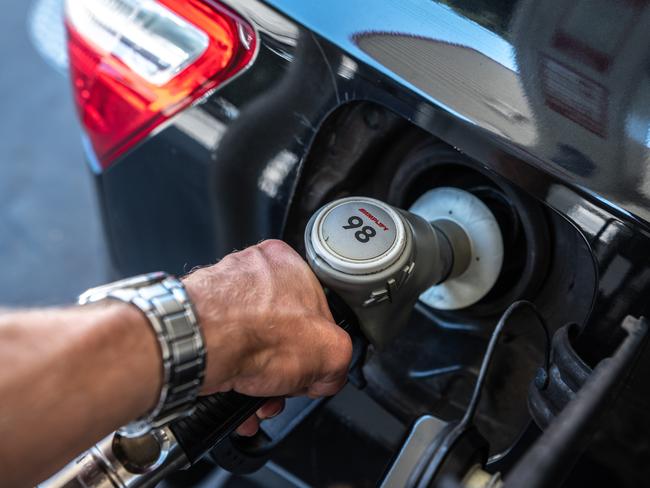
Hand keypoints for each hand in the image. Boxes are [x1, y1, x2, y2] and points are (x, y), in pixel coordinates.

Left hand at [183, 240, 351, 434]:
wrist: (196, 343)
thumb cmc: (252, 331)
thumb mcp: (331, 352)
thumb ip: (339, 360)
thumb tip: (328, 375)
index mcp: (288, 263)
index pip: (315, 310)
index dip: (316, 347)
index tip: (310, 369)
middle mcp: (253, 273)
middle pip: (281, 330)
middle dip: (284, 369)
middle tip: (283, 387)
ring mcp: (223, 294)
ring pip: (252, 344)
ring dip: (259, 380)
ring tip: (257, 398)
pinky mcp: (199, 319)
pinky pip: (225, 350)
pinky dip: (232, 377)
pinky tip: (236, 396)